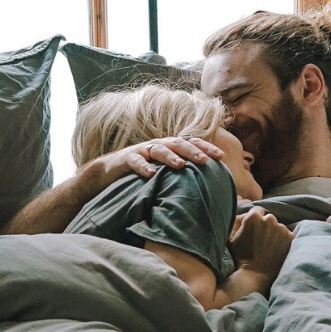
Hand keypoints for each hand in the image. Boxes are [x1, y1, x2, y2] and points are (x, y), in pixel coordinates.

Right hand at [79, 135, 223, 189]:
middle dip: (193, 151)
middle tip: (206, 160)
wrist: (109, 172)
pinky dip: (143, 166)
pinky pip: (136, 161)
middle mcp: (159, 146)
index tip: (221, 157)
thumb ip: (182, 174)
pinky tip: (151, 174)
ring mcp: (143, 150)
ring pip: (159, 149)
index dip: (206, 147)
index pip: (192, 143)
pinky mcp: (127, 158)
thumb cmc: (143, 174)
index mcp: (171, 148)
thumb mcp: (165, 173)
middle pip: (179, 144)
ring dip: (170, 157)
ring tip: (181, 165)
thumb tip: (209, 188)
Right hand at [228, 206, 293, 281]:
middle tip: (261, 241)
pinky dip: (284, 241)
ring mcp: (282, 228)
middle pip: (269, 219)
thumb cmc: (241, 258)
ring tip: (269, 248)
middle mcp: (270, 219)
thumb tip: (243, 215)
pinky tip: (277, 251)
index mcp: (254, 217)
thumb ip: (236, 221)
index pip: (257, 211)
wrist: (256, 276)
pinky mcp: (291, 238)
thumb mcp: (231, 238)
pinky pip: (287, 236)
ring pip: (279, 227)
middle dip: (266, 226)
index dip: (255, 220)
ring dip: (275, 234)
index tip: (254, 230)